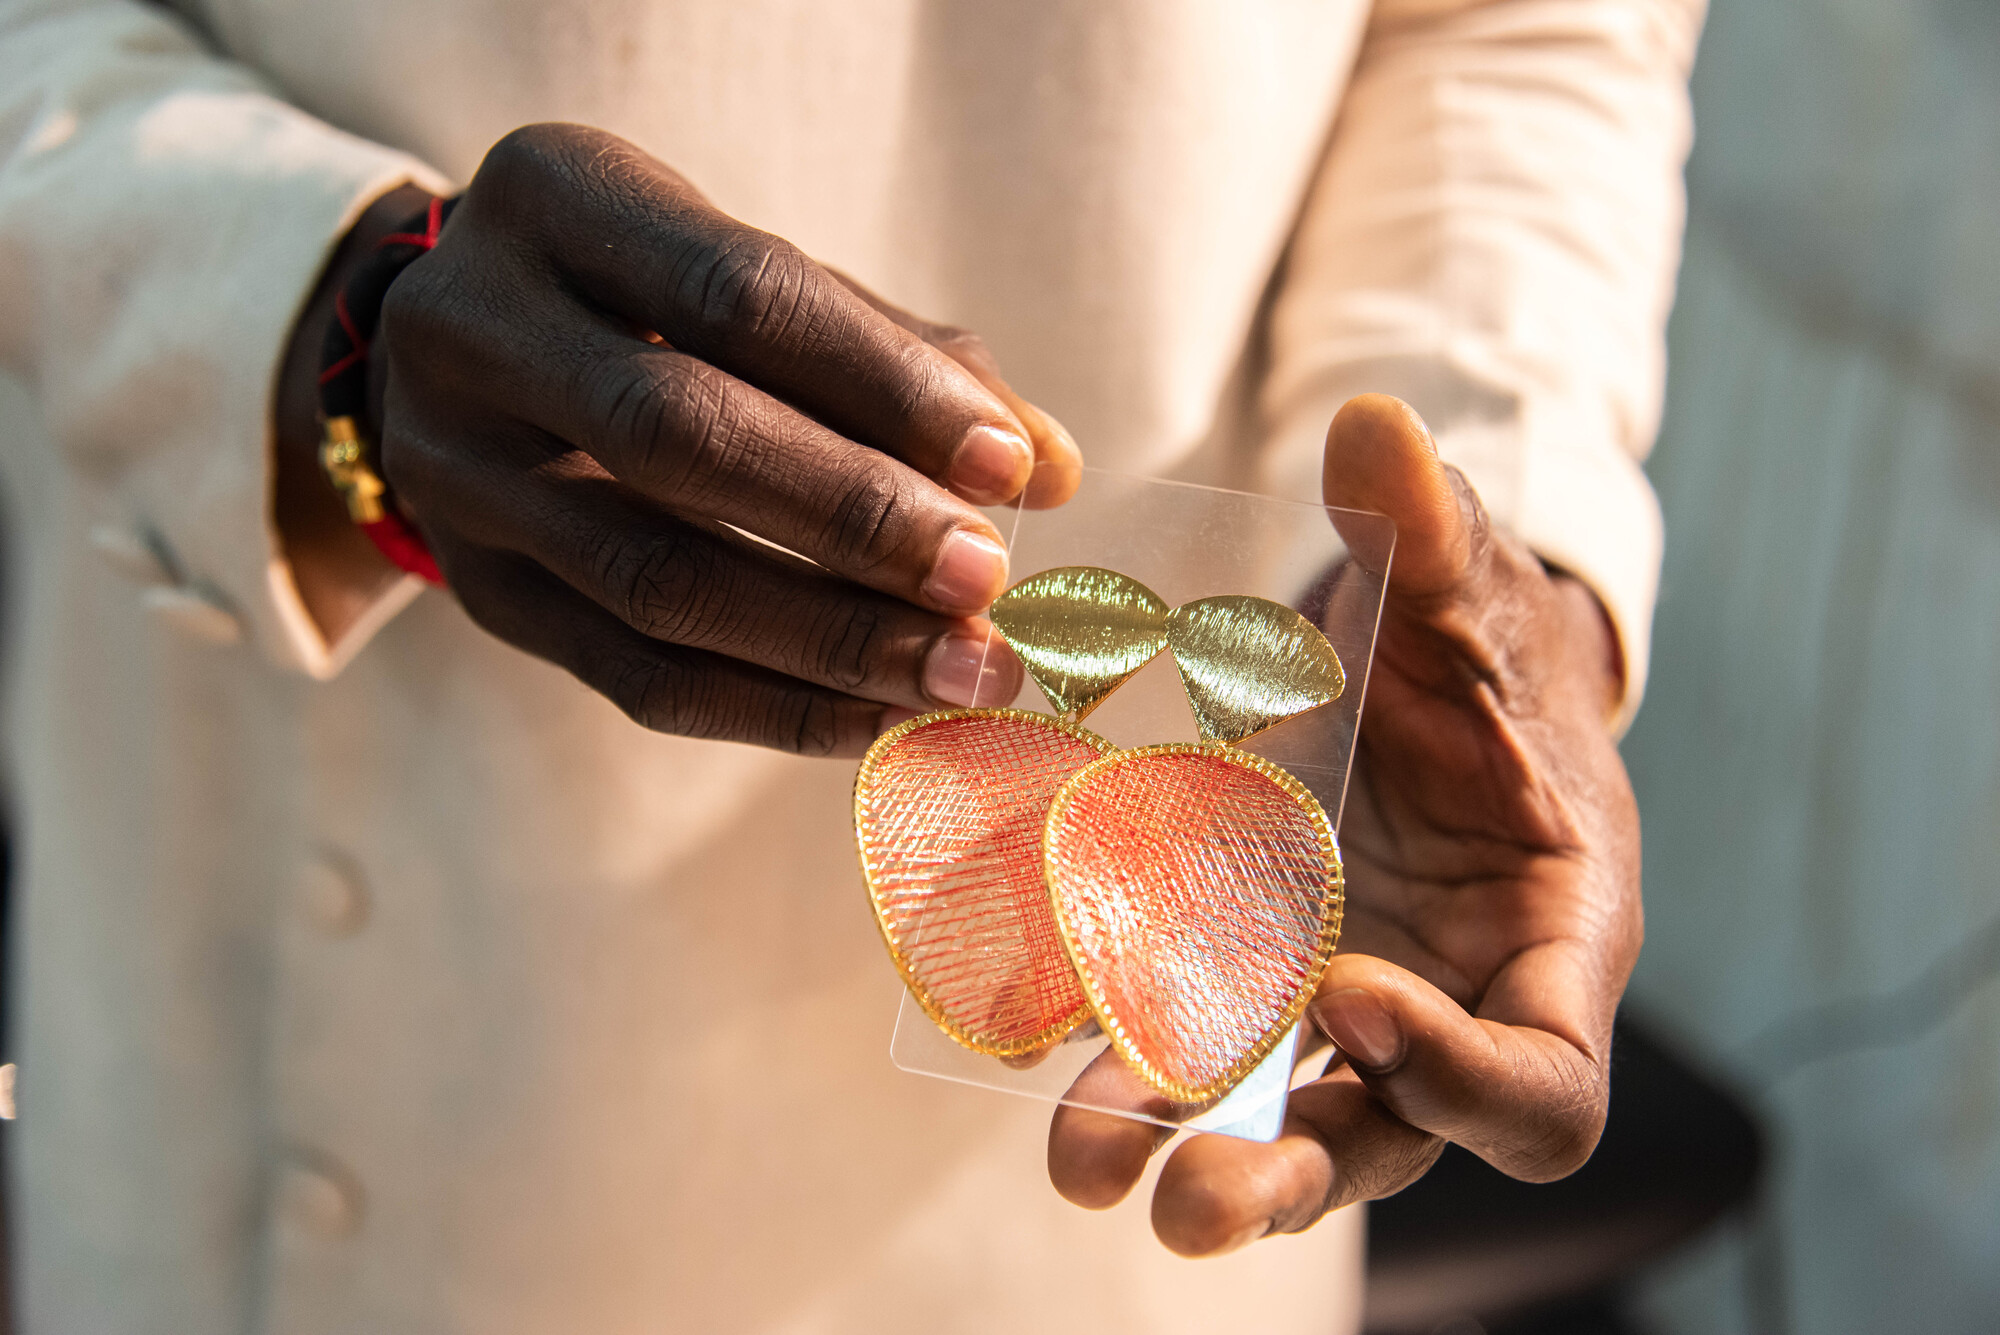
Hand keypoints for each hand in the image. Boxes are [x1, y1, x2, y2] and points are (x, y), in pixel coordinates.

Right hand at [275, 123, 1080, 754]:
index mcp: (556, 196)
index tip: (1005, 464)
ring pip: (654, 581)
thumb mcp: (756, 280)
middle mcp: (473, 327)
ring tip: (961, 674)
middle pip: (677, 437)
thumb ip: (897, 356)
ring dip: (831, 641)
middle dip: (853, 519)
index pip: (735, 294)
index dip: (883, 384)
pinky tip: (882, 718)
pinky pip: (636, 678)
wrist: (467, 356)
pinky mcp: (483, 594)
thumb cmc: (655, 302)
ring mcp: (456, 472)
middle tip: (984, 582)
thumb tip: (1050, 466)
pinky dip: (775, 707)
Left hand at [1045, 394, 1638, 1253]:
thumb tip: (1376, 420)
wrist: (1432, 678)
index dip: (1456, 1073)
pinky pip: (1197, 1040)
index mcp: (1552, 940)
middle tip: (1185, 1205)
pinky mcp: (1260, 982)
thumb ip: (1434, 527)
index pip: (1541, 1083)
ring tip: (1078, 1165)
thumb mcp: (1467, 588)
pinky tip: (1027, 1035)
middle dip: (1291, 1171)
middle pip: (1393, 1141)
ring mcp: (1349, 1010)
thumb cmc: (1484, 649)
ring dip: (1182, 1145)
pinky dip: (1124, 1048)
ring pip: (1281, 1117)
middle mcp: (1452, 1005)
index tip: (1344, 996)